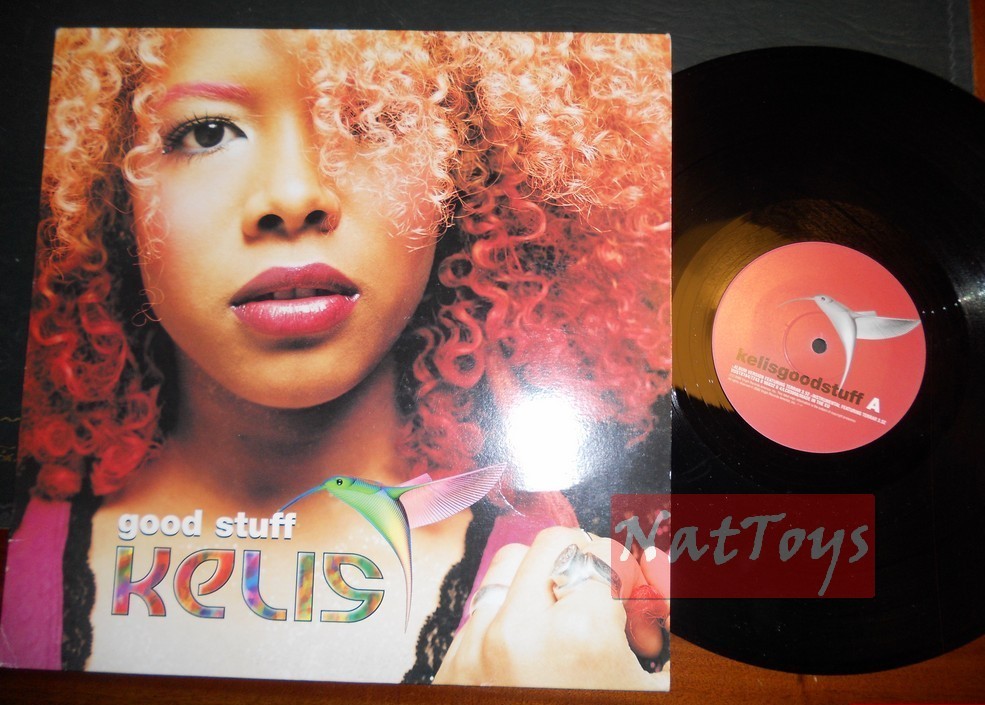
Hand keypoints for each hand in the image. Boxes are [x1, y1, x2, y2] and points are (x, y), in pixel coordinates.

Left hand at [433, 526, 669, 689]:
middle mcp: (516, 630)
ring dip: (542, 583)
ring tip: (565, 622)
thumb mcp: (643, 684)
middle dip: (588, 566)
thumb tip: (653, 567)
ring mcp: (475, 646)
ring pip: (509, 567)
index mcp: (577, 635)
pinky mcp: (448, 667)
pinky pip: (480, 610)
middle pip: (555, 546)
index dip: (634, 583)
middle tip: (607, 603)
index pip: (608, 559)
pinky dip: (508, 618)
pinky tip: (531, 654)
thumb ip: (654, 623)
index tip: (639, 609)